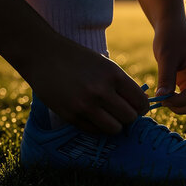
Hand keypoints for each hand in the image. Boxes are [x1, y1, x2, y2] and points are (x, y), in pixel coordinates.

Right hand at [22, 35, 148, 134]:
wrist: (43, 55)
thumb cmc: (78, 59)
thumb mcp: (105, 65)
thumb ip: (122, 84)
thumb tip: (141, 105)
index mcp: (114, 75)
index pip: (140, 102)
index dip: (142, 107)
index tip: (137, 107)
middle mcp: (101, 91)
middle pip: (130, 118)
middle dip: (129, 117)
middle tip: (122, 112)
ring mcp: (85, 105)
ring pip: (115, 129)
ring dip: (114, 125)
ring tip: (108, 116)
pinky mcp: (70, 115)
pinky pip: (94, 130)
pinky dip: (97, 126)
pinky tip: (92, 115)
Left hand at [153, 22, 185, 113]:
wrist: (173, 27)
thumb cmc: (170, 37)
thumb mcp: (166, 56)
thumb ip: (165, 77)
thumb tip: (161, 97)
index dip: (180, 101)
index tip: (162, 100)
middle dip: (183, 107)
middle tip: (163, 103)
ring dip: (182, 105)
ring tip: (164, 98)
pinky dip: (181, 101)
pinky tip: (167, 95)